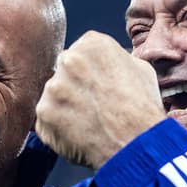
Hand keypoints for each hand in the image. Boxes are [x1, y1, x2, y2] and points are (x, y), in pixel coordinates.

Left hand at [35, 30, 163, 168]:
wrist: (135, 143)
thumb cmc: (141, 109)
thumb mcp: (141, 70)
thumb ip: (116, 60)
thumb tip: (108, 65)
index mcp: (92, 44)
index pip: (81, 51)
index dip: (90, 72)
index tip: (97, 85)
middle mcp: (68, 61)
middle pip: (64, 71)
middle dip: (74, 86)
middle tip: (92, 105)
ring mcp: (53, 88)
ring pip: (54, 96)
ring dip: (65, 107)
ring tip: (88, 122)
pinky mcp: (44, 115)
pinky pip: (47, 120)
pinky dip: (59, 129)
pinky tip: (79, 134)